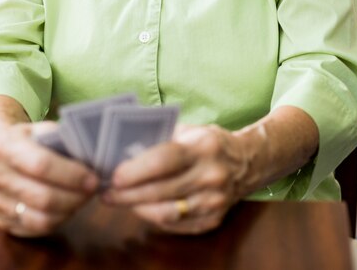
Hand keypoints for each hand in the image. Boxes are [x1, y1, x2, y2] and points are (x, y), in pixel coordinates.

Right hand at [0, 121, 98, 236]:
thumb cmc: (25, 139)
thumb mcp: (38, 129)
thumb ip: (60, 139)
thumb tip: (89, 156)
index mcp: (9, 147)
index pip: (41, 165)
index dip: (71, 174)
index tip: (93, 177)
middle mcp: (0, 177)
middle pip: (43, 197)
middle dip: (76, 196)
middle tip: (93, 189)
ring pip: (41, 219)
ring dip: (69, 210)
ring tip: (83, 198)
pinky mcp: (3, 221)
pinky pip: (35, 229)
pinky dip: (58, 221)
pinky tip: (68, 207)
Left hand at [102, 124, 249, 233]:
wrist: (249, 163)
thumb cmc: (211, 143)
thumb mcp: (191, 131)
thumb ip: (162, 138)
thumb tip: (126, 149)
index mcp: (204, 148)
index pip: (166, 160)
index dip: (137, 170)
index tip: (114, 176)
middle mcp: (211, 176)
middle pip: (162, 190)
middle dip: (128, 194)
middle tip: (107, 193)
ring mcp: (214, 202)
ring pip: (167, 213)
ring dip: (138, 208)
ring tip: (120, 201)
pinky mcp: (213, 220)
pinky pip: (176, 225)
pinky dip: (155, 218)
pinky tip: (142, 208)